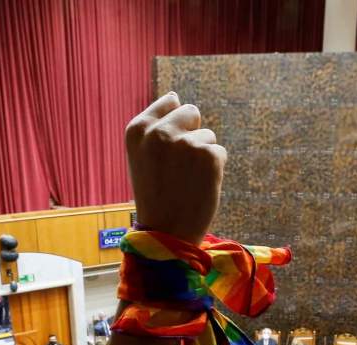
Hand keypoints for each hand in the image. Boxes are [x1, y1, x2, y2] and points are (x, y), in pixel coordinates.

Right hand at [126, 92, 225, 244]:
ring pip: (207, 135)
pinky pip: (219, 152)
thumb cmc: (155, 196)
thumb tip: (176, 97)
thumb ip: (155, 127)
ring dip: (203, 156)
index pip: (169, 102)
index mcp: (137, 129)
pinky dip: (215, 170)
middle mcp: (159, 132)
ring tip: (186, 182)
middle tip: (179, 168)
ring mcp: (184, 143)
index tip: (166, 154)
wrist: (167, 235)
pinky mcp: (209, 156)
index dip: (173, 128)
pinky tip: (199, 187)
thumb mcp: (143, 157)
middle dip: (191, 135)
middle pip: (191, 112)